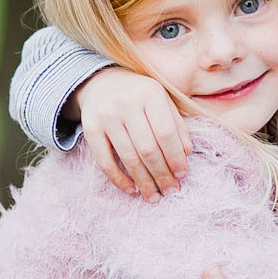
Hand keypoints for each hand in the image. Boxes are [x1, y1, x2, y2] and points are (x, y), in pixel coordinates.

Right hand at [71, 67, 189, 200]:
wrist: (101, 82)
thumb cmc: (140, 95)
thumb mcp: (162, 100)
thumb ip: (176, 124)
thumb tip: (187, 154)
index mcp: (150, 93)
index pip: (166, 133)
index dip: (175, 158)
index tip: (182, 175)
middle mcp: (126, 103)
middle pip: (148, 149)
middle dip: (162, 174)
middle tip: (170, 191)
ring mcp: (106, 116)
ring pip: (128, 157)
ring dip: (143, 182)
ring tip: (154, 196)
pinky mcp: (90, 128)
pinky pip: (104, 161)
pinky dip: (118, 179)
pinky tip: (131, 190)